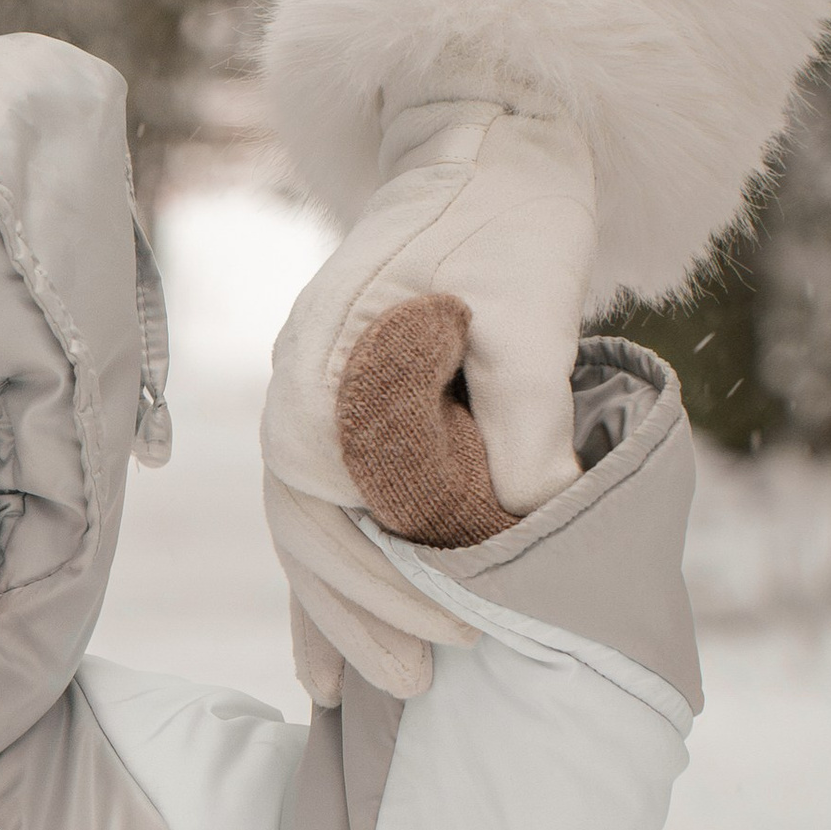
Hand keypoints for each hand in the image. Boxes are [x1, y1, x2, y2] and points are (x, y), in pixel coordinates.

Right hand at [261, 99, 596, 699]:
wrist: (490, 141)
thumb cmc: (508, 207)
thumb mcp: (528, 297)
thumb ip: (523, 405)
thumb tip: (533, 516)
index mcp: (321, 356)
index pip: (327, 487)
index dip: (386, 559)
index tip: (461, 602)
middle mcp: (297, 388)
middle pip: (304, 526)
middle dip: (359, 610)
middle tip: (429, 677)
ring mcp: (312, 406)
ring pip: (306, 534)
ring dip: (342, 614)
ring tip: (393, 687)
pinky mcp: (344, 420)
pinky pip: (325, 519)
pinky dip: (331, 590)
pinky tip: (335, 662)